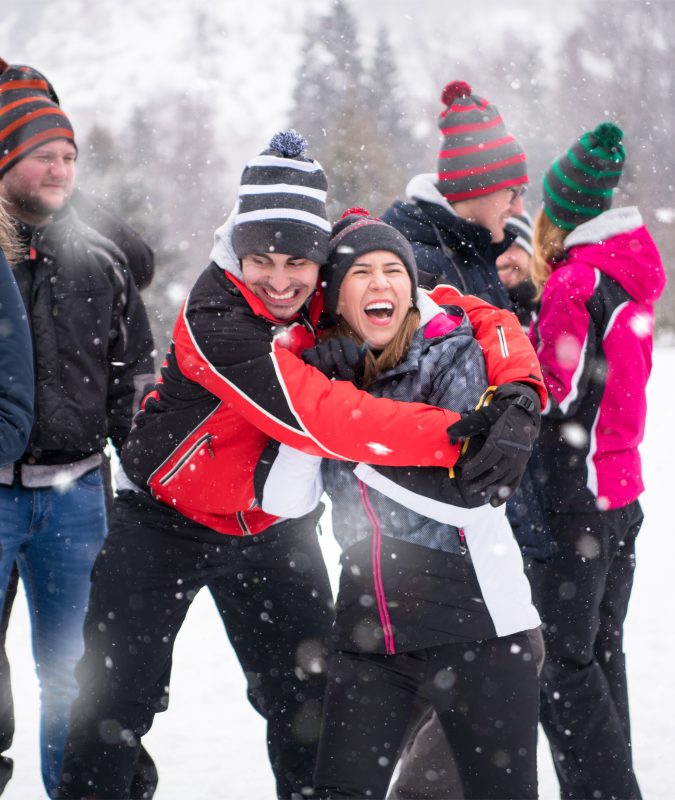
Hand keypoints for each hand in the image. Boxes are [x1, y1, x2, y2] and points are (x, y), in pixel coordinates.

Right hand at [302, 337, 366, 381]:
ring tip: (332, 375)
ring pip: (323, 352)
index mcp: (343, 343)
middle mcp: (331, 343)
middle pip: (335, 347)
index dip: (350, 351)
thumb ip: (359, 356)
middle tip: (345, 375)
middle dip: (341, 363)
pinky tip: (321, 371)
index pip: (346, 342)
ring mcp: (319, 347)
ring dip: (329, 366)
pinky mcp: (308, 353)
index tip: (353, 362)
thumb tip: (364, 347)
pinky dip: (317, 365)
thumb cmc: (343, 373)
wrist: (330, 382)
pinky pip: (312, 356)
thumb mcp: (354, 366)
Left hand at [448, 383, 539, 505]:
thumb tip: (448, 434)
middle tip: (468, 487)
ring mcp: (519, 459)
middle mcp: (512, 450)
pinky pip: (515, 482)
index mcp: (501, 439)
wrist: (522, 415)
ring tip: (477, 494)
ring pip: (504, 478)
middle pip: (495, 470)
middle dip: (481, 480)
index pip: (487, 456)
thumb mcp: (482, 417)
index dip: (475, 466)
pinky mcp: (522, 465)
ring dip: (491, 488)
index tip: (465, 473)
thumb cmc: (497, 416)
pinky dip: (506, 494)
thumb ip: (465, 426)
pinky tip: (494, 503)